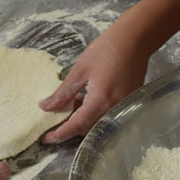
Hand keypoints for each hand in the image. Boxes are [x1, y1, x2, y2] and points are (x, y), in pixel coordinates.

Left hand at [39, 29, 146, 143]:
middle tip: (59, 113)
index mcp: (100, 100)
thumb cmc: (106, 50)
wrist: (134, 41)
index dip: (60, 134)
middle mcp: (114, 108)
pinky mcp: (128, 103)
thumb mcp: (79, 70)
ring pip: (99, 124)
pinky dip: (96, 113)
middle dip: (71, 126)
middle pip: (88, 129)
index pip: (76, 125)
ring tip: (76, 101)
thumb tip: (45, 107)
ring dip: (84, 119)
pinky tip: (89, 98)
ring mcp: (123, 107)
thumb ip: (63, 92)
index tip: (46, 138)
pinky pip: (109, 116)